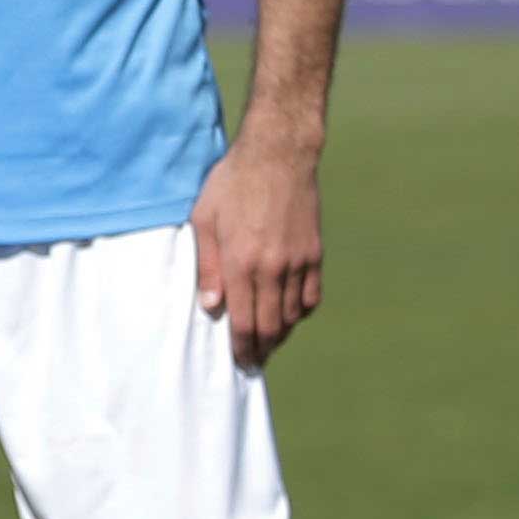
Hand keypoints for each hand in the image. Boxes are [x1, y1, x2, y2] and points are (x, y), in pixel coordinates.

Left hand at [189, 125, 323, 367]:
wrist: (278, 156)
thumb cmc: (231, 184)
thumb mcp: (204, 221)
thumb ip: (207, 267)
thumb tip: (211, 306)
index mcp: (240, 262)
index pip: (245, 322)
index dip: (243, 347)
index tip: (239, 362)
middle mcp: (272, 268)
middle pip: (272, 325)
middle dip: (261, 348)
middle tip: (253, 361)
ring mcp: (298, 261)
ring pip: (294, 314)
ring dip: (281, 333)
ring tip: (268, 341)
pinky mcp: (315, 253)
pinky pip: (312, 295)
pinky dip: (301, 311)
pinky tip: (290, 315)